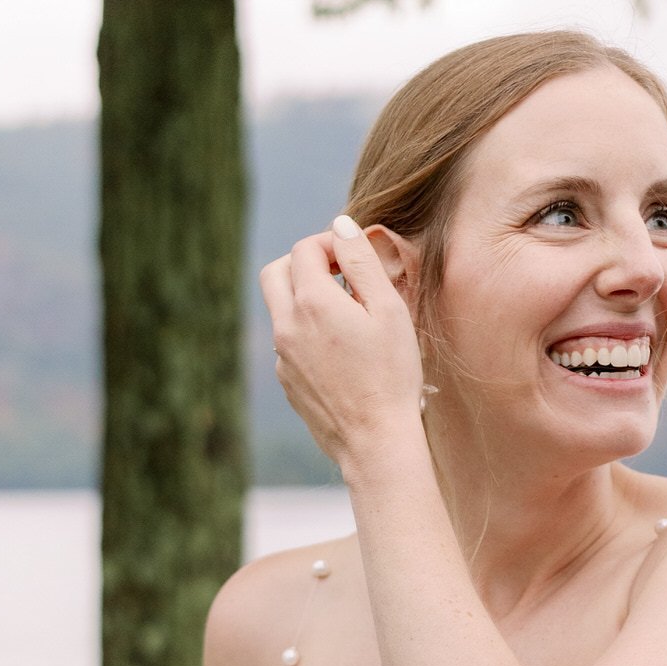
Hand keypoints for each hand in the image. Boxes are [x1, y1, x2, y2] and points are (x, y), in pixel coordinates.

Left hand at [259, 216, 422, 470]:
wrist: (375, 441)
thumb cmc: (391, 375)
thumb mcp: (387, 310)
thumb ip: (361, 261)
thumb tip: (341, 225)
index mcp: (312, 303)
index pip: (305, 248)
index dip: (331, 243)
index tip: (354, 257)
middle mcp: (287, 327)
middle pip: (275, 272)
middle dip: (303, 262)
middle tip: (338, 274)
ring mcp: (283, 357)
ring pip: (280, 308)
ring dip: (305, 298)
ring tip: (346, 313)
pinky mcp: (287, 381)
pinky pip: (289, 341)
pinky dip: (307, 330)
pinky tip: (341, 350)